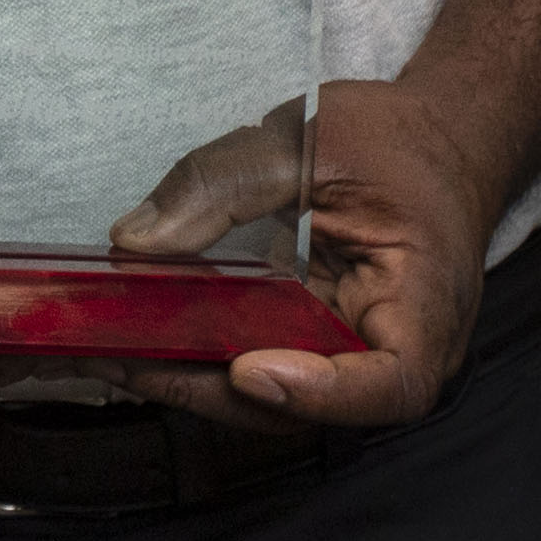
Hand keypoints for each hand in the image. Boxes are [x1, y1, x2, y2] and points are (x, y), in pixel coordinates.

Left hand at [122, 75, 492, 432]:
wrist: (435, 138)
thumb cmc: (395, 139)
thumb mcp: (312, 138)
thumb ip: (223, 184)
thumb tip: (135, 241)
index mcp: (425, 305)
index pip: (392, 382)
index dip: (322, 393)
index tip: (249, 369)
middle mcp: (395, 348)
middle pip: (311, 401)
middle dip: (212, 388)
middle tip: (120, 358)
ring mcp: (351, 350)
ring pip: (273, 390)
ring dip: (191, 375)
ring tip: (104, 349)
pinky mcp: (312, 337)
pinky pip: (258, 355)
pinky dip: (200, 349)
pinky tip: (135, 331)